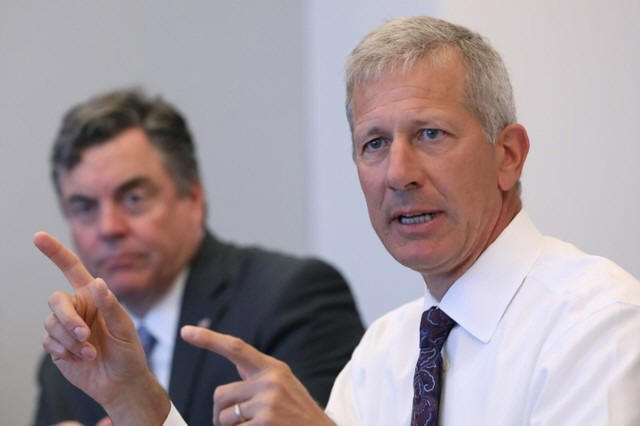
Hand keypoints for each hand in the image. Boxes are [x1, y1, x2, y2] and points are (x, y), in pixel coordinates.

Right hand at [35, 231, 169, 425]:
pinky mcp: (57, 345)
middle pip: (55, 300)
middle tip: (84, 334)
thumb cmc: (128, 351)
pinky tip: (83, 358)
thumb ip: (111, 306)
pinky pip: (50, 342)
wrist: (120, 382)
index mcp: (93, 295)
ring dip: (69, 339)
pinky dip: (65, 351)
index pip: (71, 268)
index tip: (38, 236)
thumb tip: (99, 283)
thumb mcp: (126, 328)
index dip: (54, 251)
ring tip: (90, 351)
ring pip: (51, 323)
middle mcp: (77, 307)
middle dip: (67, 318)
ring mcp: (65, 327)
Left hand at [181, 326, 335, 425]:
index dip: (209, 339)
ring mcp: (268, 402)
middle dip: (222, 412)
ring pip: (223, 417)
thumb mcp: (283, 387)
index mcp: (273, 368)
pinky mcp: (264, 422)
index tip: (186, 331)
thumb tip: (228, 384)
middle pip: (220, 394)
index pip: (236, 348)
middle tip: (239, 422)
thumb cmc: (297, 414)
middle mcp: (270, 381)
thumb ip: (257, 379)